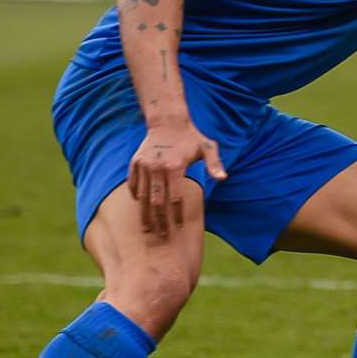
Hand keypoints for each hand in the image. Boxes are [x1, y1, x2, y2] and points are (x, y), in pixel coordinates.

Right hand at [127, 118, 226, 236]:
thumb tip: (223, 178)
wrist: (168, 121)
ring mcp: (143, 165)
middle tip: (161, 236)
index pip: (175, 198)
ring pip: (141, 196)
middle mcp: (157, 167)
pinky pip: (132, 185)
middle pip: (156, 201)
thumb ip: (215, 164)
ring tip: (146, 229)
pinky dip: (135, 197)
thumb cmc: (191, 137)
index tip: (179, 228)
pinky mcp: (134, 163)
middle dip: (159, 221)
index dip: (177, 215)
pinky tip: (140, 208)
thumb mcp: (208, 147)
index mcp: (175, 166)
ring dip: (144, 214)